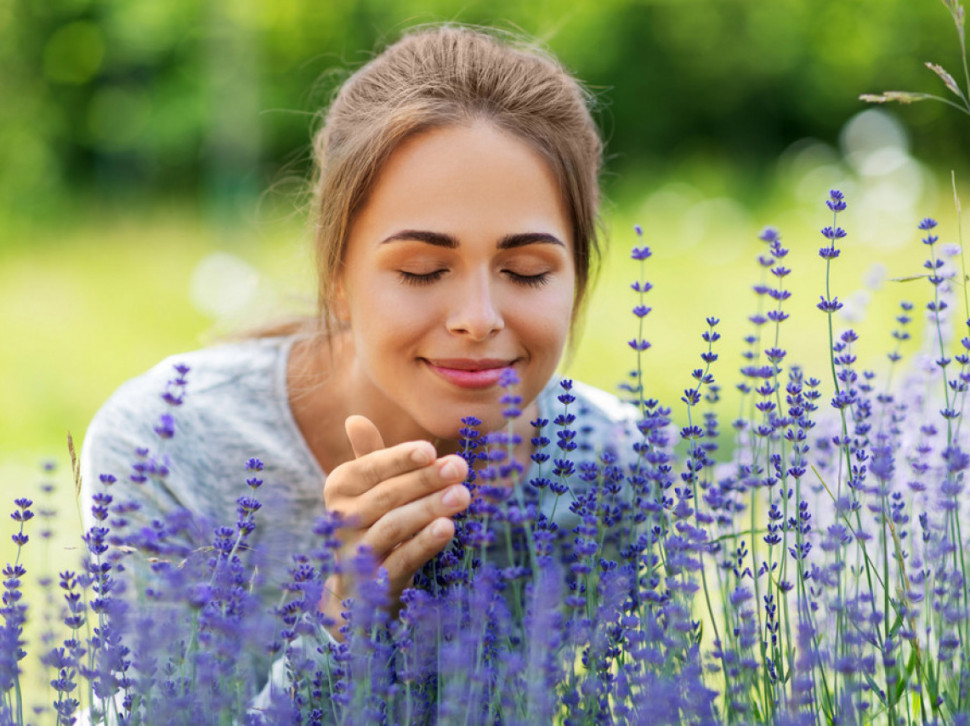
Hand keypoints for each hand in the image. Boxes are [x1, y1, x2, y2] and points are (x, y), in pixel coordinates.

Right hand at [320, 415, 469, 637]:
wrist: (359, 587)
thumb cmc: (373, 521)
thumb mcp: (370, 488)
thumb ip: (370, 457)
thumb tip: (355, 419)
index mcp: (339, 488)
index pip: (370, 468)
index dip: (400, 459)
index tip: (430, 450)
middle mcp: (341, 519)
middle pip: (387, 495)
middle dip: (425, 480)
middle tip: (460, 468)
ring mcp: (356, 552)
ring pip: (394, 525)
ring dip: (429, 508)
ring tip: (462, 494)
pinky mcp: (375, 582)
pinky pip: (402, 559)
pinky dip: (425, 543)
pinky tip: (448, 528)